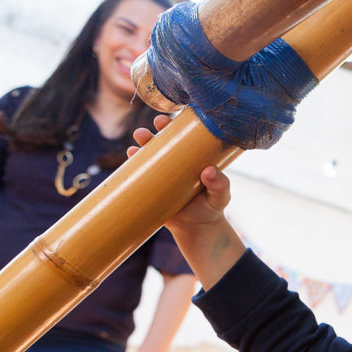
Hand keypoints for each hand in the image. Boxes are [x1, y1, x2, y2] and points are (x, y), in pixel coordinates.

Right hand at [128, 115, 231, 235]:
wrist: (197, 229)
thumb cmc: (212, 207)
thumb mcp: (221, 196)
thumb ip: (220, 184)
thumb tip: (209, 171)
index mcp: (191, 157)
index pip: (181, 136)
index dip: (173, 126)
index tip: (166, 121)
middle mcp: (173, 162)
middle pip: (160, 142)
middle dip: (152, 134)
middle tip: (148, 131)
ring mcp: (159, 174)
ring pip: (146, 155)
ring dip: (139, 147)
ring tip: (136, 146)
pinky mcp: (150, 188)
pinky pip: (138, 175)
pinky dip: (132, 166)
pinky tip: (130, 158)